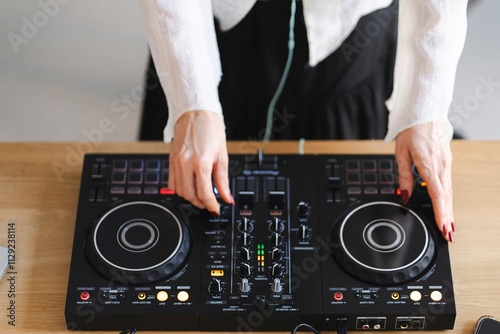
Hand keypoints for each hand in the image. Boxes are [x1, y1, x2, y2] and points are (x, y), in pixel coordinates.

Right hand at [168, 110, 232, 213]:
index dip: (211, 205)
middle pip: (190, 195)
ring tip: (201, 194)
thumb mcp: (222, 156)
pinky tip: (190, 186)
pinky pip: (172, 182)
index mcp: (201, 161)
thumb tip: (226, 197)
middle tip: (209, 203)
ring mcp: (176, 161)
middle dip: (200, 203)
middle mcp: (185, 162)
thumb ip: (223, 180)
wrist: (196, 112)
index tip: (216, 209)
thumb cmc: (211, 129)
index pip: (204, 193)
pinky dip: (180, 189)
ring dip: (190, 197)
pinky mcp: (170, 160)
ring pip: (179, 191)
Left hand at [395, 122, 454, 241]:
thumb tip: (405, 196)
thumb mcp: (401, 154)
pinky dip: (449, 199)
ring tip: (449, 227)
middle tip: (448, 235)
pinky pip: (448, 184)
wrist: (425, 114)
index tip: (442, 226)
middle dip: (447, 217)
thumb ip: (403, 177)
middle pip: (446, 197)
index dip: (440, 212)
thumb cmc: (411, 131)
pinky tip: (448, 208)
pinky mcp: (446, 163)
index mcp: (429, 164)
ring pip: (449, 192)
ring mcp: (446, 164)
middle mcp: (441, 166)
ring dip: (449, 211)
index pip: (437, 194)